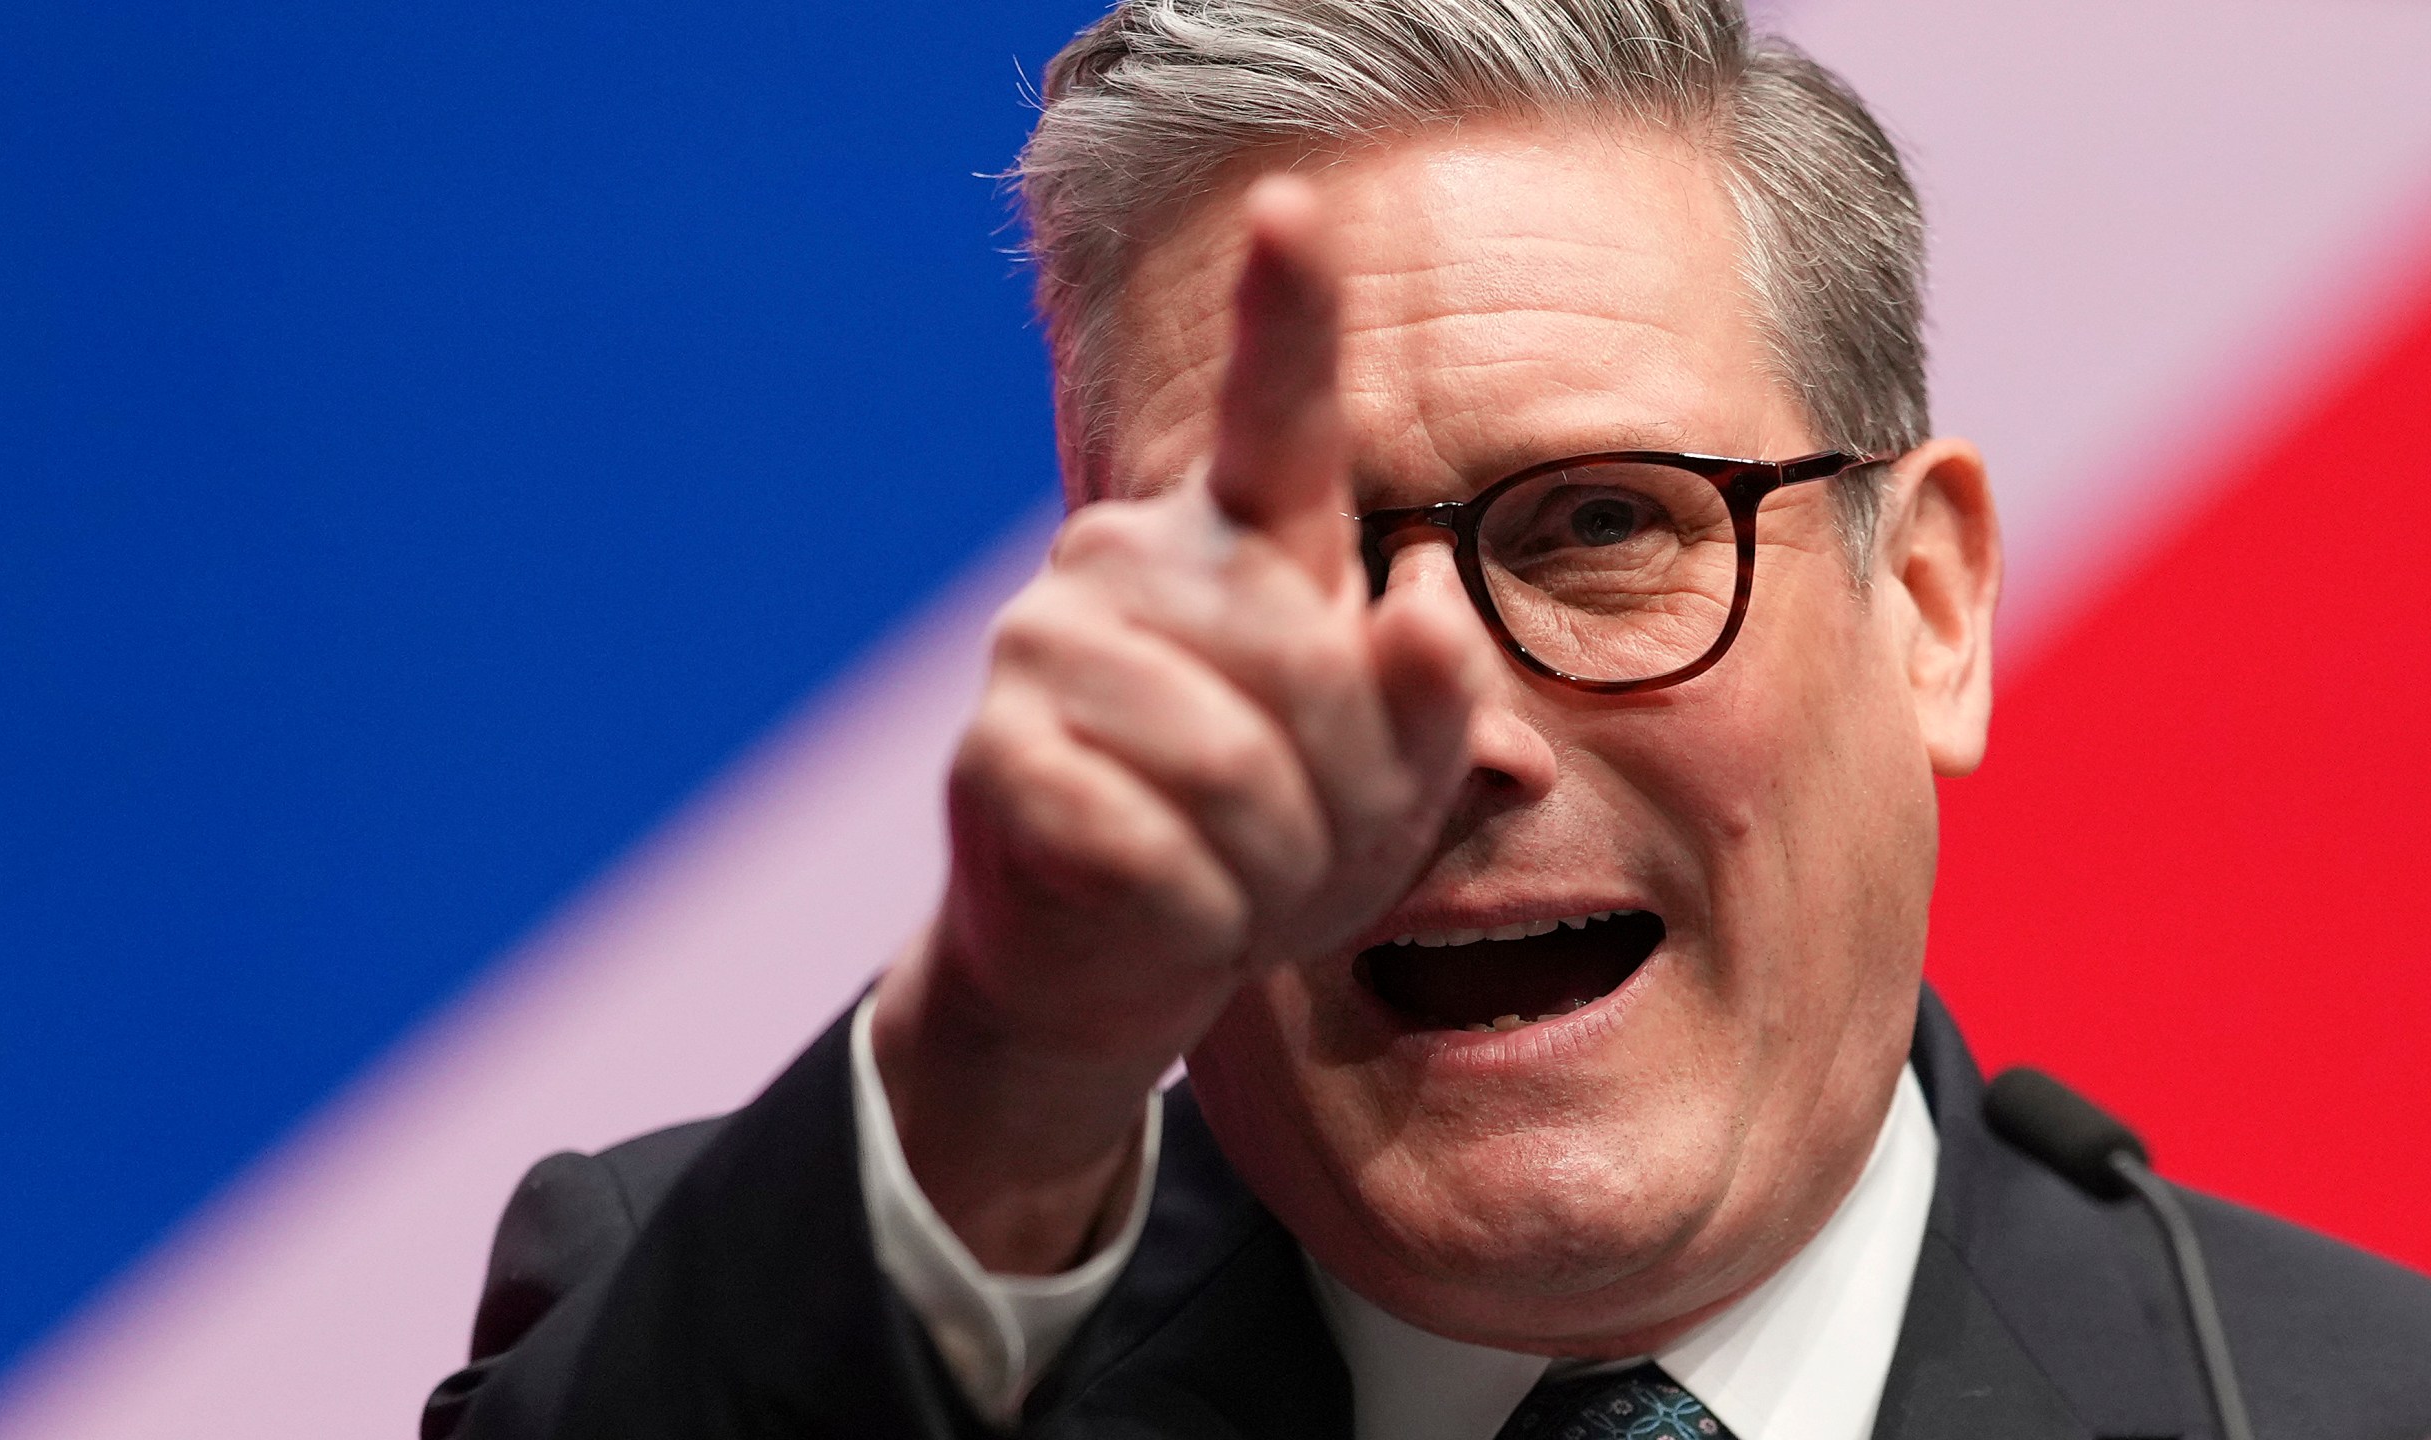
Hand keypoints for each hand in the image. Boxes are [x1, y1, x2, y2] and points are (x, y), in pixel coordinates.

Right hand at [871, 177, 1489, 1273]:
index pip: (1278, 412)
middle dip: (1347, 799)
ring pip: (1231, 766)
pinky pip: (1150, 846)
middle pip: (1308, 666)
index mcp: (1243, 541)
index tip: (1293, 205)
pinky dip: (1195, 917)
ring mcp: (1045, 643)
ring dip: (1272, 869)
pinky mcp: (994, 753)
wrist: (1119, 962)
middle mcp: (1132, 558)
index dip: (1288, 309)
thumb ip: (1436, 701)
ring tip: (1240, 883)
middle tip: (1306, 853)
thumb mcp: (1396, 786)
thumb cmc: (1272, 844)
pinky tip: (1167, 914)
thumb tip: (1427, 611)